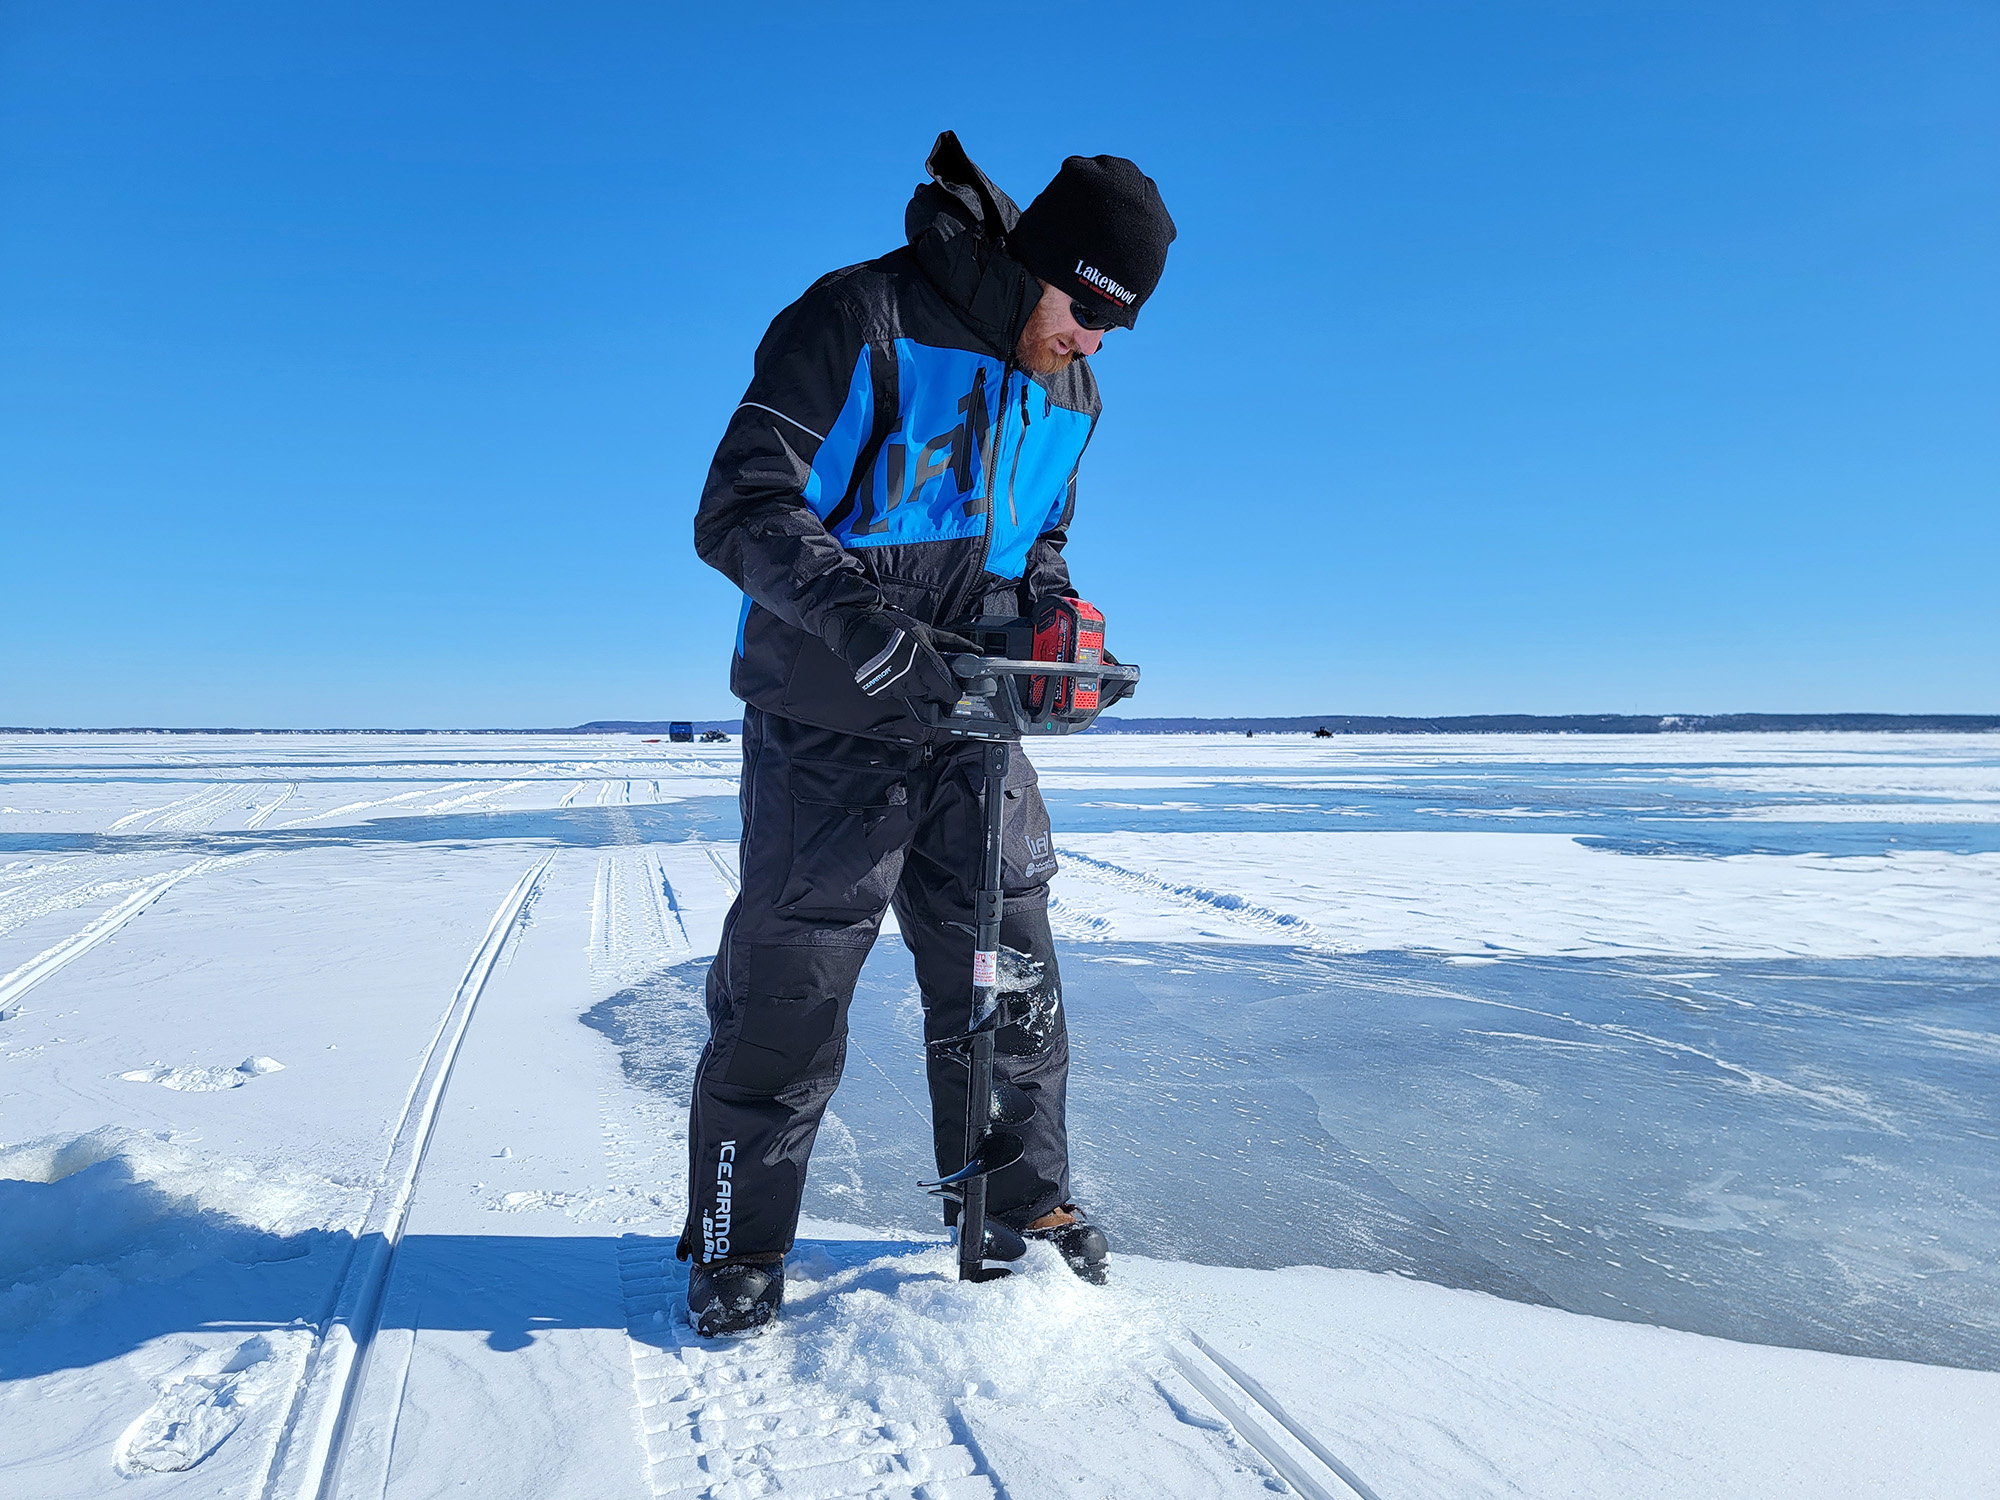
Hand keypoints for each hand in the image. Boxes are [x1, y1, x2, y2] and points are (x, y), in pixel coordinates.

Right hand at [835, 609, 978, 709]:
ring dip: (909, 682)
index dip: (952, 690)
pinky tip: (889, 671)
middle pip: (928, 691)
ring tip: (901, 664)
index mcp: (923, 662)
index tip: (953, 688)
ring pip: (910, 693)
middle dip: (927, 680)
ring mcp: (891, 686)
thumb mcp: (926, 631)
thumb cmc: (894, 628)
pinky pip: (892, 694)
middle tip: (918, 664)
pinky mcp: (876, 691)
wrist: (858, 628)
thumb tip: (976, 651)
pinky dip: (892, 685)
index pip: (948, 690)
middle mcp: (908, 677)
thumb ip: (952, 643)